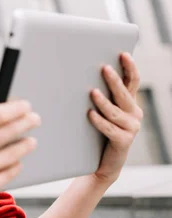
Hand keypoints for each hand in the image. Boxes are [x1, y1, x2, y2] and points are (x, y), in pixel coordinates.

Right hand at [0, 85, 39, 217]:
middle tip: (35, 118)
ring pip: (12, 154)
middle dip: (25, 123)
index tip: (26, 106)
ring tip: (31, 141)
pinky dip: (15, 166)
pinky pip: (7, 174)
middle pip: (7, 132)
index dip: (15, 109)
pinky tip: (17, 161)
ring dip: (25, 145)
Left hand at [89, 52, 142, 183]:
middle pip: (124, 94)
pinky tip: (90, 114)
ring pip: (115, 112)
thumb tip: (83, 73)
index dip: (130, 67)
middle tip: (104, 68)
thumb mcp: (102, 111)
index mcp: (129, 103)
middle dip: (114, 80)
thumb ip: (100, 94)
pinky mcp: (123, 142)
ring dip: (104, 101)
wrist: (102, 163)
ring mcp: (131, 129)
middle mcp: (134, 114)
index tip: (123, 54)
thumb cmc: (98, 132)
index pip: (132, 81)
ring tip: (92, 92)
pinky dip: (99, 121)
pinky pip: (110, 129)